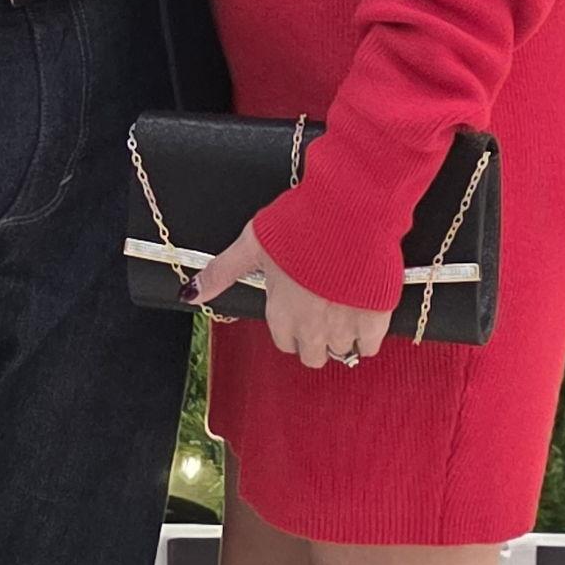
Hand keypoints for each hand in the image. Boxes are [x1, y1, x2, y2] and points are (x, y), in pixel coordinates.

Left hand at [187, 219, 393, 369]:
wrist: (349, 208)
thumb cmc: (300, 221)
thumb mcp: (253, 242)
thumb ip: (222, 272)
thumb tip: (189, 295)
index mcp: (281, 312)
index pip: (283, 341)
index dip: (288, 324)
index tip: (295, 305)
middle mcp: (311, 327)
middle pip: (311, 356)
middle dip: (312, 337)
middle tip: (318, 307)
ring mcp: (344, 325)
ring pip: (340, 351)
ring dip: (339, 334)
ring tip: (340, 304)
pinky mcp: (375, 317)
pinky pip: (370, 346)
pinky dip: (367, 335)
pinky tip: (362, 311)